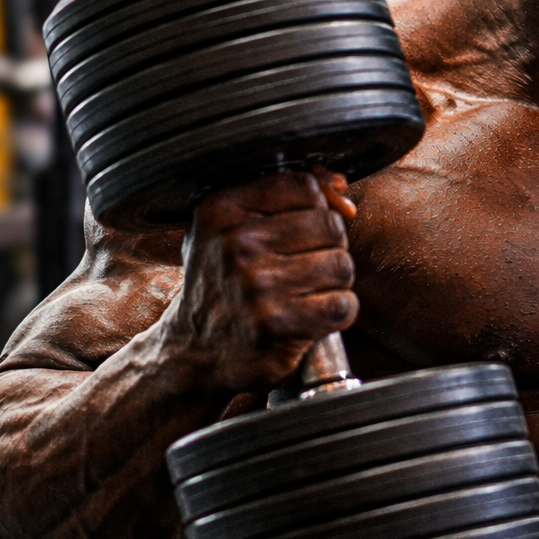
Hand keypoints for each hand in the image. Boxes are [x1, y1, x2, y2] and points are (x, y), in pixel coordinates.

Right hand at [161, 168, 358, 393]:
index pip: (304, 187)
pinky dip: (337, 312)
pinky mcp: (278, 326)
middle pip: (330, 225)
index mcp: (221, 210)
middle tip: (301, 268)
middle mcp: (236, 246)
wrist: (194, 351)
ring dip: (334, 283)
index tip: (298, 232)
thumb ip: (288, 195)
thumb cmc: (224, 281)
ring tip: (304, 292)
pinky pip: (343, 304)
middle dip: (327, 248)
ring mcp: (257, 287)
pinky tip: (311, 317)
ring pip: (342, 265)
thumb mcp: (233, 227)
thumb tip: (342, 189)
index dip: (314, 209)